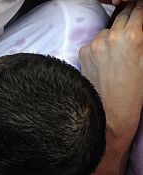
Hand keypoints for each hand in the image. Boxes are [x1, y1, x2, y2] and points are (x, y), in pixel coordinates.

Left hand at [79, 1, 142, 141]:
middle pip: (123, 16)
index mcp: (133, 37)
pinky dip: (99, 48)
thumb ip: (142, 38)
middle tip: (131, 32)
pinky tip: (105, 63)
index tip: (140, 11)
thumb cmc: (133, 93)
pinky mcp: (84, 54)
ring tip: (117, 54)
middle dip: (129, 20)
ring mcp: (95, 45)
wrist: (110, 117)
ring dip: (113, 35)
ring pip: (108, 30)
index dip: (141, 9)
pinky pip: (94, 43)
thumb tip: (139, 26)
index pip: (138, 9)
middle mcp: (112, 37)